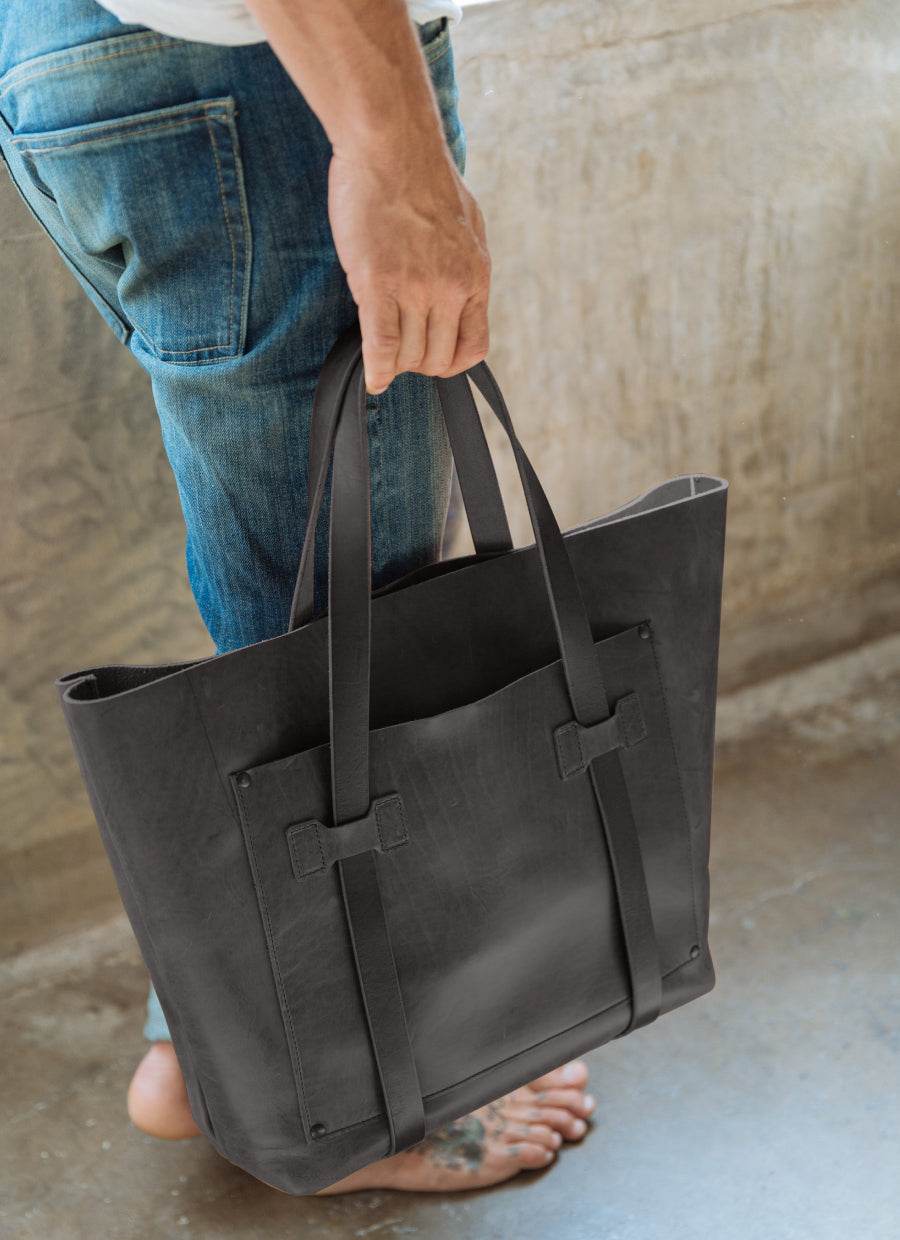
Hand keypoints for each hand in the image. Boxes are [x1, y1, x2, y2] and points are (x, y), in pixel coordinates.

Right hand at [328, 139, 490, 393]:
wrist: (393, 144)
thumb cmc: (425, 178)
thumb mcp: (467, 228)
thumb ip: (464, 268)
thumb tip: (460, 298)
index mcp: (475, 277)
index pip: (473, 348)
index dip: (450, 362)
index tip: (432, 357)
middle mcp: (449, 289)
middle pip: (436, 358)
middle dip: (417, 363)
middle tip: (399, 351)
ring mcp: (414, 288)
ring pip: (408, 356)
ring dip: (395, 362)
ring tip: (382, 349)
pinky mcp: (377, 284)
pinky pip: (380, 345)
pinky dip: (376, 369)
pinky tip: (373, 378)